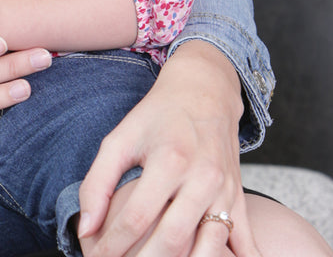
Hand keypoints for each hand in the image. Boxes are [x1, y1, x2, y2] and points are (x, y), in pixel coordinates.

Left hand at [77, 41, 262, 256]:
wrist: (205, 91)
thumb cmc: (157, 116)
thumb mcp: (120, 138)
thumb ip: (98, 182)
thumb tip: (86, 229)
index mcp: (169, 160)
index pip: (136, 218)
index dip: (113, 246)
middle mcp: (202, 179)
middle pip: (173, 241)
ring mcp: (226, 192)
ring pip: (210, 251)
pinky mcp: (240, 200)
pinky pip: (245, 247)